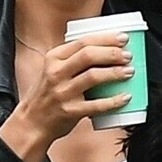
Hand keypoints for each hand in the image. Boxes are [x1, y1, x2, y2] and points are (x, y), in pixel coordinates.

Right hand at [0, 34, 133, 161]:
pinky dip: (113, 101)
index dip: (105, 38)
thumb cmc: (47, 96)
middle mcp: (56, 73)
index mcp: (54, 58)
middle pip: (88, 56)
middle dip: (112, 53)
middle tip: (127, 55)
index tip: (123, 38)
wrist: (32, 123)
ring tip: (129, 71)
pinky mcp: (70, 111)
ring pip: (93, 76)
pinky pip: (96, 105)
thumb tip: (106, 51)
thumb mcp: (53, 70)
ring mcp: (63, 92)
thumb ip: (73, 59)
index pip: (82, 42)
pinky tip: (125, 97)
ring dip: (114, 72)